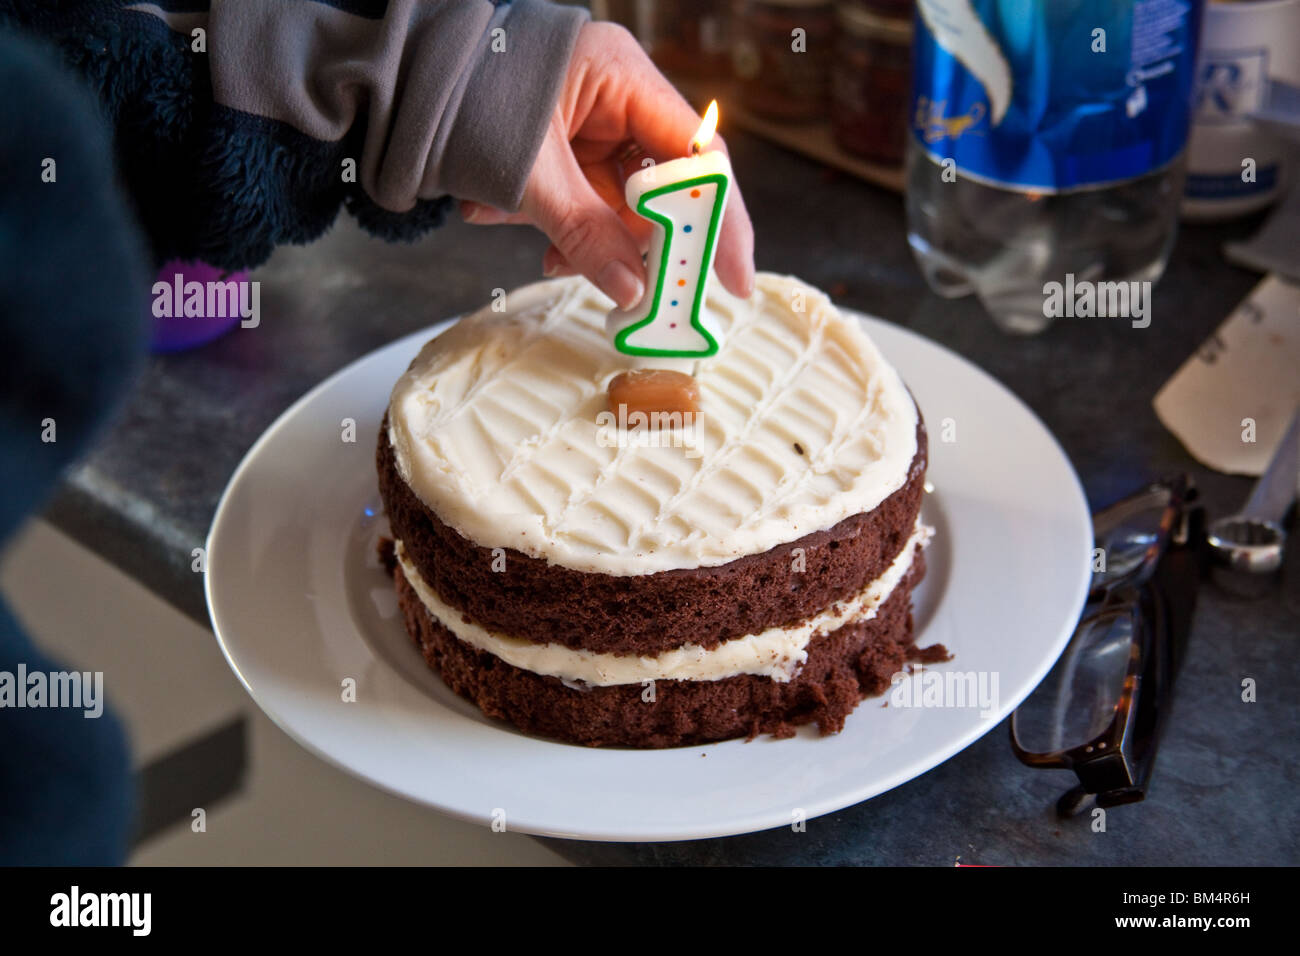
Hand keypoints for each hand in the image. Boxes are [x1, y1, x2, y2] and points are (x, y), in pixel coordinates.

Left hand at [460, 21, 754, 310]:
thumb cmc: (458, 100)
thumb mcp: (529, 175)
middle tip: (642, 294)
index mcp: (620, 76)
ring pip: (619, 202)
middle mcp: (614, 97)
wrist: (394, 86)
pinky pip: (583, 201)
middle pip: (663, 186)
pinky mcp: (562, 150)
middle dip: (642, 241)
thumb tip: (634, 291)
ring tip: (553, 257)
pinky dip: (561, 228)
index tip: (731, 276)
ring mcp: (588, 125)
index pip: (696, 154)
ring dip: (589, 240)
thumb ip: (587, 233)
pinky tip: (523, 230)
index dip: (719, 218)